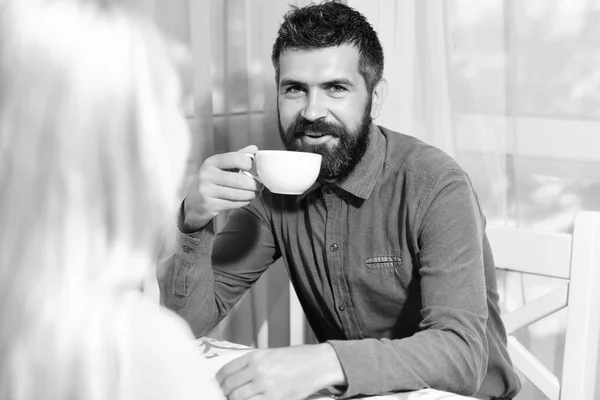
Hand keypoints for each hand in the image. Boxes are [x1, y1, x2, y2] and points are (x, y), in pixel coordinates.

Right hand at [182, 145, 262, 231]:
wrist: (194, 202)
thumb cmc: (211, 181)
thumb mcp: (220, 166)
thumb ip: (237, 157)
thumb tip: (254, 149)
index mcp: (211, 162)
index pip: (234, 158)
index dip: (249, 163)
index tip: (256, 169)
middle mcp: (207, 175)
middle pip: (238, 180)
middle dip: (253, 184)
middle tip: (260, 186)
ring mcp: (206, 191)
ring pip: (237, 194)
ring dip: (251, 194)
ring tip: (256, 193)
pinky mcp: (209, 205)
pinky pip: (233, 204)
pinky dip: (244, 202)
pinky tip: (247, 199)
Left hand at [216, 344, 345, 399]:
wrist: (317, 364)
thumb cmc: (296, 358)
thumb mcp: (270, 354)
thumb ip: (252, 364)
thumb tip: (234, 377)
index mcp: (255, 356)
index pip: (226, 370)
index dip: (219, 380)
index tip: (218, 384)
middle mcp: (258, 370)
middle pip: (229, 386)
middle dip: (225, 393)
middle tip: (225, 394)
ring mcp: (266, 386)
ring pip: (238, 398)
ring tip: (236, 399)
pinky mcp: (275, 399)